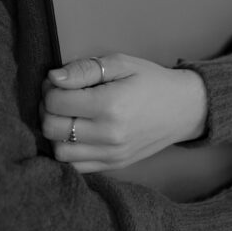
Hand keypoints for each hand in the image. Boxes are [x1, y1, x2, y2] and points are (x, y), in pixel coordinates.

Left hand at [40, 53, 206, 172]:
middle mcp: (109, 134)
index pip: (56, 102)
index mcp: (109, 105)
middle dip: (47, 110)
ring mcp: (111, 154)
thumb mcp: (121, 63)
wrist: (184, 109)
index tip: (59, 82)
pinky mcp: (114, 166)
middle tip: (59, 97)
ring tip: (67, 116)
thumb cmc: (151, 81)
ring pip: (59, 152)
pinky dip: (68, 151)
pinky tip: (76, 134)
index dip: (50, 88)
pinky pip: (76, 166)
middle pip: (52, 128)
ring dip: (55, 133)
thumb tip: (54, 78)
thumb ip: (85, 69)